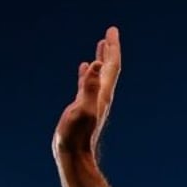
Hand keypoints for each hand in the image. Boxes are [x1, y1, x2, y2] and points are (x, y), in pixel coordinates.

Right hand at [53, 26, 121, 158]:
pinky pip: (87, 84)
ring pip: (99, 75)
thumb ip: (89, 87)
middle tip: (110, 32)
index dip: (112, 48)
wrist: (73, 155)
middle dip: (110, 50)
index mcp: (102, 93)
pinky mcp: (82, 107)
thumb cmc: (76, 135)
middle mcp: (100, 96)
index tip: (112, 31)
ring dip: (101, 59)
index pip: (111, 66)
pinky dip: (87, 73)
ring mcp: (92, 101)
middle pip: (109, 68)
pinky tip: (84, 68)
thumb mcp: (82, 108)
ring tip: (101, 46)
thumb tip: (97, 65)